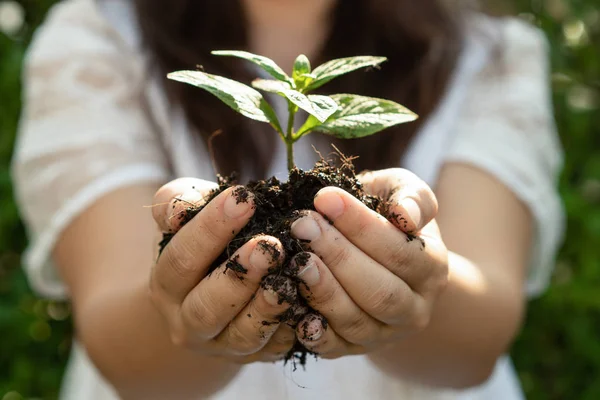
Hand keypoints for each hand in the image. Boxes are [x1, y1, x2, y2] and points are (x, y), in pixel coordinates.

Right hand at [150, 178, 296, 362]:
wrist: (210, 296)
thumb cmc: (203, 244)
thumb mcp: (186, 218)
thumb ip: (177, 203)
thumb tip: (178, 212)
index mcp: (167, 284)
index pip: (182, 258)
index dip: (210, 229)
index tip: (244, 200)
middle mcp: (188, 322)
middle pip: (207, 307)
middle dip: (239, 276)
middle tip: (269, 247)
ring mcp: (223, 345)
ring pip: (243, 335)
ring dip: (267, 307)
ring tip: (288, 279)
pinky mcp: (257, 356)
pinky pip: (276, 348)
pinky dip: (293, 329)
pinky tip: (310, 306)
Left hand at [290, 169, 448, 357]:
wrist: (378, 257)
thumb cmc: (385, 215)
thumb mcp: (402, 194)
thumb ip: (412, 197)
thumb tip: (404, 215)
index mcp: (431, 267)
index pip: (399, 251)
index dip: (360, 225)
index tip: (324, 197)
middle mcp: (415, 308)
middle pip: (379, 291)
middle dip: (338, 257)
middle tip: (302, 226)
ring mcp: (385, 334)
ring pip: (356, 322)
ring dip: (323, 290)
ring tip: (296, 260)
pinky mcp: (354, 349)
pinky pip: (335, 348)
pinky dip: (316, 334)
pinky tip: (296, 312)